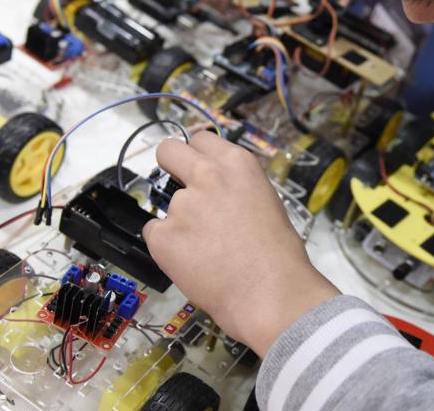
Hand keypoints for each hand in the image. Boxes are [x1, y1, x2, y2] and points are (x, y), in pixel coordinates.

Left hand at [143, 132, 339, 355]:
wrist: (270, 293)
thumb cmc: (279, 256)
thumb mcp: (266, 201)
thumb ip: (236, 187)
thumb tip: (219, 191)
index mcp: (237, 164)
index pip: (200, 139)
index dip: (197, 155)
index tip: (195, 167)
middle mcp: (207, 176)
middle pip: (168, 150)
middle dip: (170, 164)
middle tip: (179, 188)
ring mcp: (181, 205)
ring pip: (166, 204)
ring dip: (178, 221)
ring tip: (204, 249)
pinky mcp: (163, 236)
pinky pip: (154, 234)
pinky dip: (167, 247)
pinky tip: (192, 262)